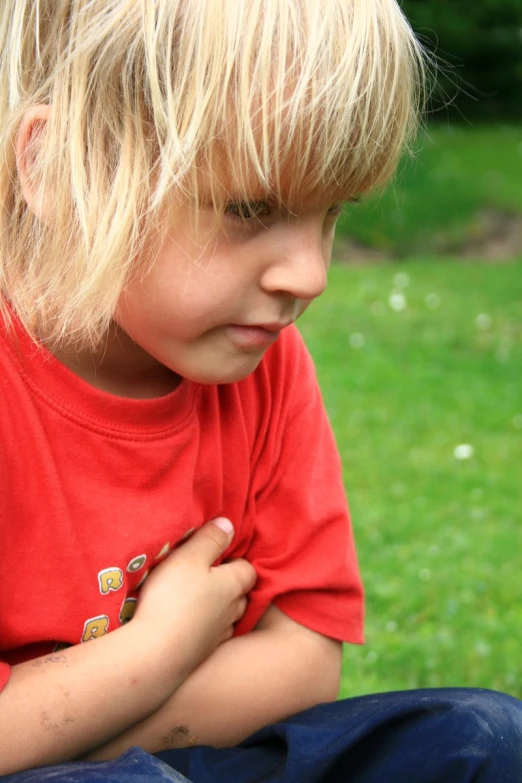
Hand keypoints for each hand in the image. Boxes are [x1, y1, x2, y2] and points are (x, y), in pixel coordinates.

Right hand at [134, 518, 255, 670]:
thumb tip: (229, 524)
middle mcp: (232, 612)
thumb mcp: (189, 557)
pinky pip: (208, 637)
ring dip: (216, 609)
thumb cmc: (173, 598)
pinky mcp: (201, 656)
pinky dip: (201, 630)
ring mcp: (218, 637)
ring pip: (226, 618)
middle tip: (206, 577)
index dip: (235, 561)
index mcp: (233, 585)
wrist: (155, 655)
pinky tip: (185, 626)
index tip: (216, 556)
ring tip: (195, 601)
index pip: (248, 569)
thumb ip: (210, 539)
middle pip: (240, 595)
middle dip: (228, 586)